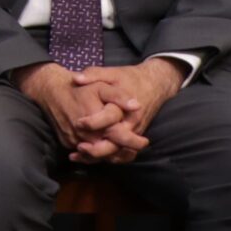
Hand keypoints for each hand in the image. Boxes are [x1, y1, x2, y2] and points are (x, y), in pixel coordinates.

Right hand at [14, 62, 147, 163]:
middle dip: (123, 152)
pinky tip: (105, 150)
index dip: (134, 142)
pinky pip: (84, 154)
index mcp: (96, 123)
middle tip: (135, 149)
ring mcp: (74, 141)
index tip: (145, 142)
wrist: (50, 90)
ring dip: (110, 155)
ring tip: (123, 151)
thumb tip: (137, 105)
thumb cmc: (79, 88)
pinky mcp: (67, 142)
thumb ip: (119, 96)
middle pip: (108, 151)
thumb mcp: (102, 86)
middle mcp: (84, 135)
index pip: (119, 138)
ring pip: (96, 156)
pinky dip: (95, 154)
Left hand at [69, 60, 184, 160]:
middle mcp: (133, 124)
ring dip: (99, 157)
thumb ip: (95, 74)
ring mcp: (135, 133)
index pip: (111, 120)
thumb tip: (76, 79)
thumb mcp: (112, 72)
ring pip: (119, 153)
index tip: (78, 122)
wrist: (155, 84)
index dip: (93, 123)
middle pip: (116, 144)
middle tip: (78, 147)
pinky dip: (107, 157)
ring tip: (78, 155)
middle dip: (96, 149)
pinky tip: (88, 157)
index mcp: (128, 108)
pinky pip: (122, 154)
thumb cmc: (131, 78)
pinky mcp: (133, 137)